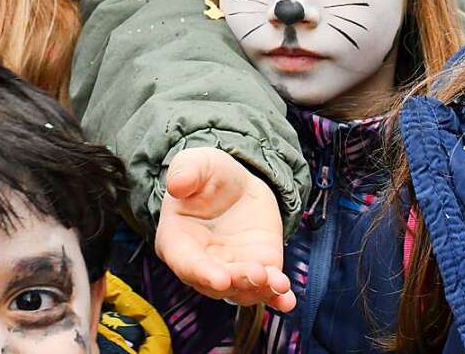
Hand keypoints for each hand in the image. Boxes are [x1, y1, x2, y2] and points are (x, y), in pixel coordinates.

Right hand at [154, 147, 295, 311]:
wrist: (236, 185)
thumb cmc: (207, 177)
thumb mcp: (197, 163)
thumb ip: (186, 171)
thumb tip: (177, 184)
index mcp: (177, 241)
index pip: (186, 263)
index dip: (202, 273)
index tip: (220, 278)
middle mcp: (201, 264)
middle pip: (216, 282)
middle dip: (237, 281)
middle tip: (257, 274)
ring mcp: (230, 270)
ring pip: (242, 290)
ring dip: (259, 290)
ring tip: (278, 284)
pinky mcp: (258, 269)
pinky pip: (266, 289)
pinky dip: (277, 298)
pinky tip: (288, 301)